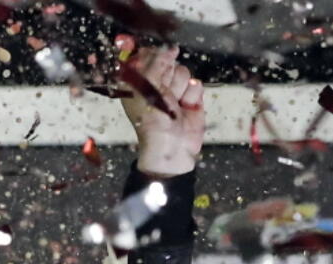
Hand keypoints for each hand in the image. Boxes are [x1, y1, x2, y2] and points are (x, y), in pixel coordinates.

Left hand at [117, 38, 204, 176]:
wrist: (172, 145)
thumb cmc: (152, 121)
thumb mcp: (146, 87)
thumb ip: (154, 63)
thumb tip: (167, 48)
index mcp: (136, 83)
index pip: (145, 56)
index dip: (153, 57)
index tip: (157, 63)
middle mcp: (154, 85)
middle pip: (167, 61)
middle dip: (167, 75)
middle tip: (163, 93)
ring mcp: (173, 90)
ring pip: (183, 71)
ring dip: (179, 87)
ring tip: (174, 104)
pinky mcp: (190, 98)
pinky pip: (196, 84)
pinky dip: (192, 96)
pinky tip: (185, 108)